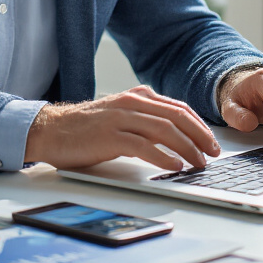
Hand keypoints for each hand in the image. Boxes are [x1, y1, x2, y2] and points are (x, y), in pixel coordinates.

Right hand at [24, 85, 220, 171]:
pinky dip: (163, 156)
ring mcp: (121, 118)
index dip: (199, 125)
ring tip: (197, 163)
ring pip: (164, 130)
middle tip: (212, 154)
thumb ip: (144, 120)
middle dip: (200, 136)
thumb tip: (175, 138)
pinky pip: (143, 145)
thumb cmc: (85, 128)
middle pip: (177, 117)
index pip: (179, 108)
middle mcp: (131, 102)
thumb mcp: (120, 116)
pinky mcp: (110, 136)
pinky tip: (174, 166)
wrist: (50, 130)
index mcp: (137, 96)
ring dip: (187, 148)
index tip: (211, 142)